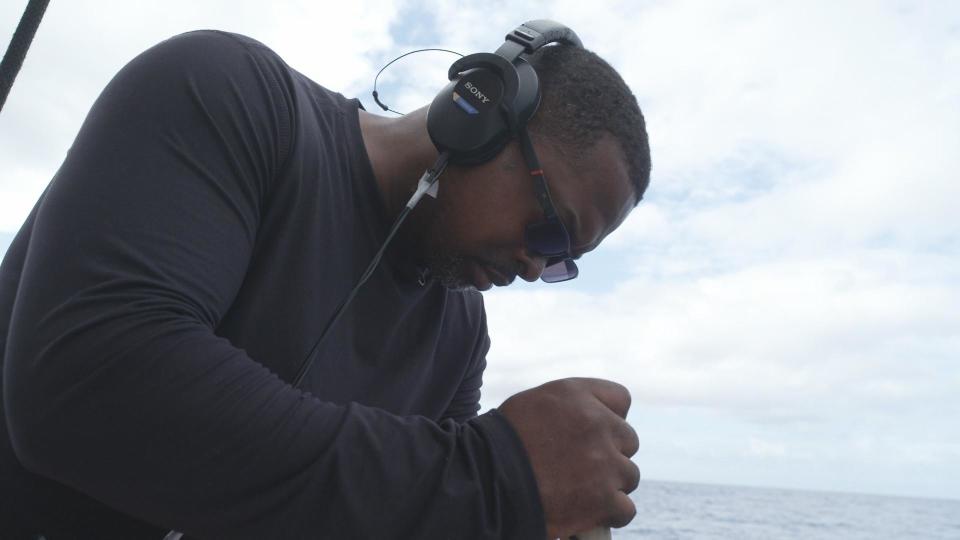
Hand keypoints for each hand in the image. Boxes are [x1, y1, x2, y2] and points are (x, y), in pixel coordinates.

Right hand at [499, 378, 639, 538]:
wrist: (485, 479)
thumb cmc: (499, 443)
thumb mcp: (532, 405)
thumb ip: (567, 408)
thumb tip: (585, 421)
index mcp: (578, 395)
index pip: (620, 399)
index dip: (610, 417)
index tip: (596, 433)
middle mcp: (598, 423)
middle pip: (627, 440)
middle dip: (610, 453)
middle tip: (585, 467)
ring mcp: (605, 463)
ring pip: (628, 475)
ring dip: (611, 484)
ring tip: (583, 491)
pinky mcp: (604, 499)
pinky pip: (625, 509)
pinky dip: (610, 514)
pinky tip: (591, 514)